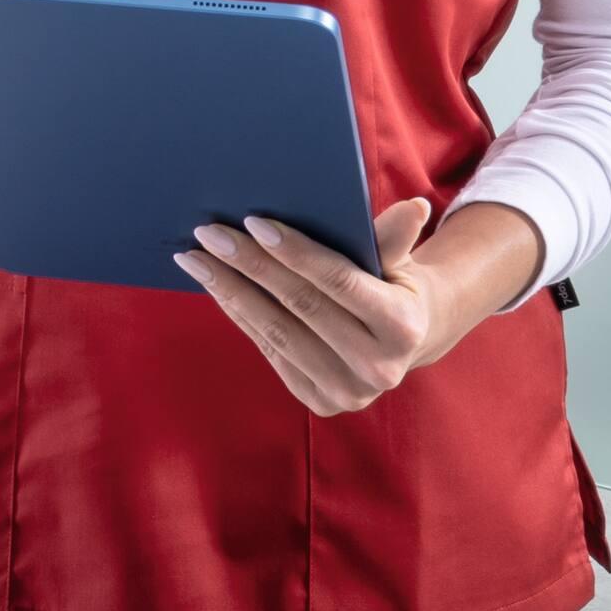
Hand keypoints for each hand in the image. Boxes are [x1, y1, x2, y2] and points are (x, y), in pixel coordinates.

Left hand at [173, 197, 543, 416]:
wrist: (405, 344)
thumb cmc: (394, 287)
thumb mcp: (400, 262)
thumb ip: (393, 239)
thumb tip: (414, 206)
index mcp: (403, 326)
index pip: (339, 281)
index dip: (295, 251)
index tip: (252, 222)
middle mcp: (378, 367)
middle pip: (300, 305)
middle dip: (250, 264)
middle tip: (209, 233)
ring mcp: (347, 392)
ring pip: (276, 331)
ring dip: (230, 291)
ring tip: (196, 259)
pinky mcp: (320, 403)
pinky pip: (269, 350)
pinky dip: (240, 315)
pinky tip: (216, 287)